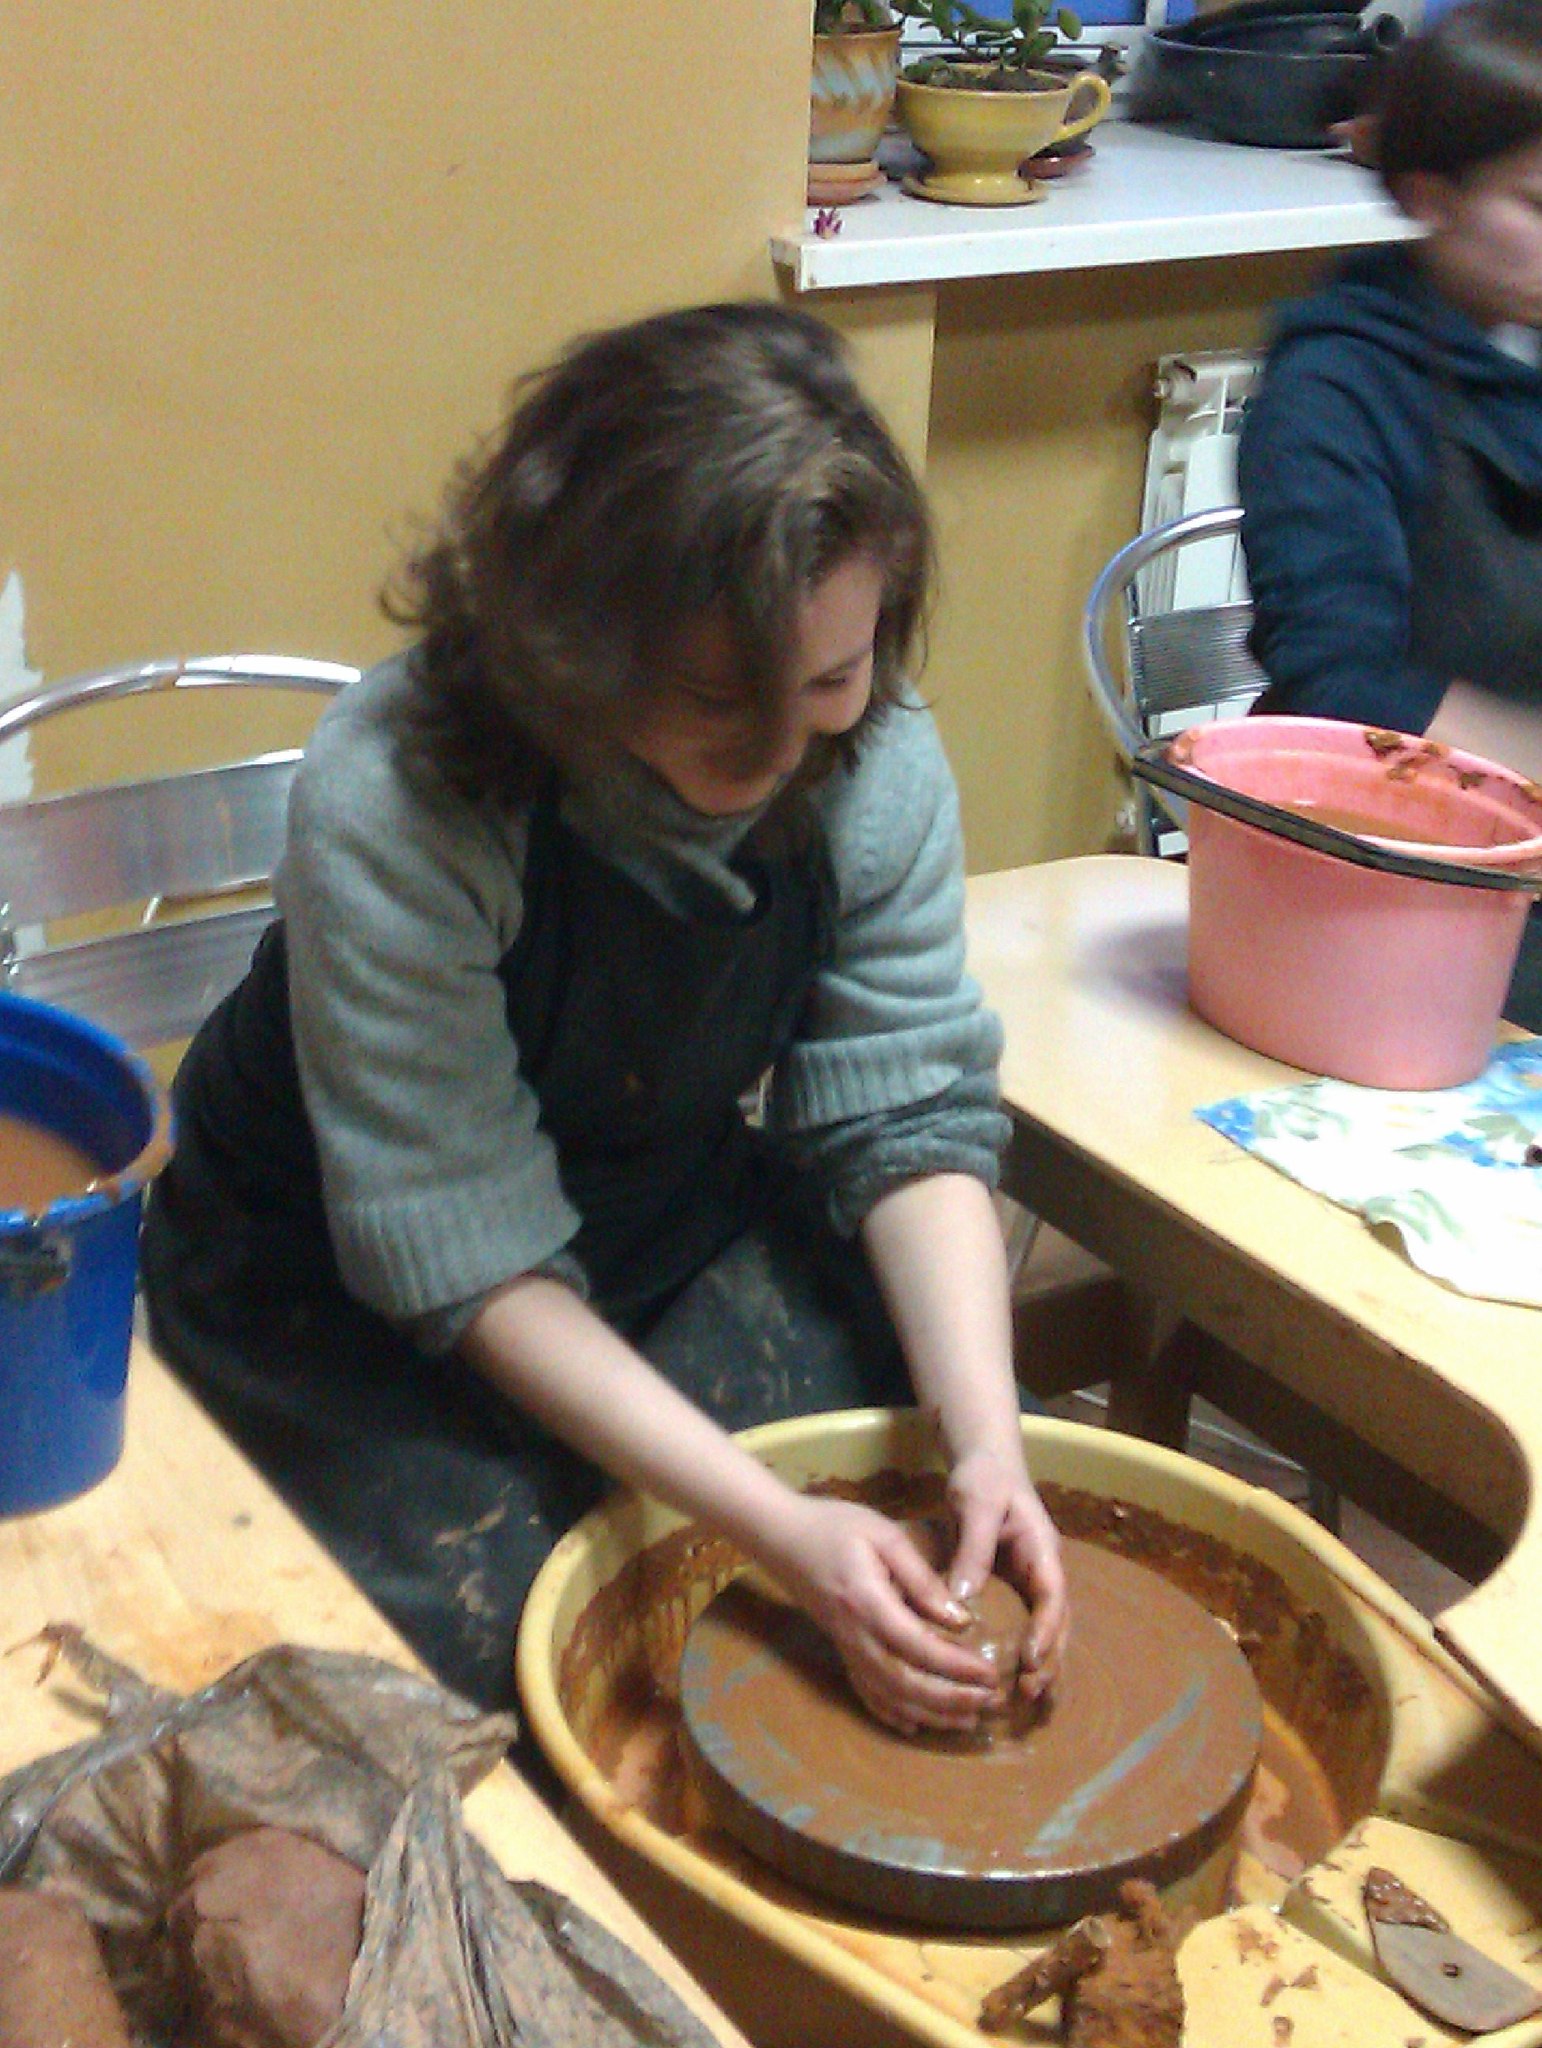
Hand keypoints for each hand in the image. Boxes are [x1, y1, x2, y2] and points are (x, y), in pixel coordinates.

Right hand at [762, 1493, 1004, 1735]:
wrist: (781, 1536)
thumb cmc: (834, 1525)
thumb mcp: (884, 1535)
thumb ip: (921, 1578)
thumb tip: (960, 1619)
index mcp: (868, 1603)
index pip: (918, 1647)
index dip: (956, 1667)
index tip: (990, 1674)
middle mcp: (854, 1635)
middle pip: (904, 1683)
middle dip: (950, 1700)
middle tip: (989, 1703)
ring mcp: (844, 1647)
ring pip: (888, 1695)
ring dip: (929, 1713)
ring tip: (967, 1720)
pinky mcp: (839, 1649)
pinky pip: (865, 1692)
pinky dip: (891, 1713)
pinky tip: (916, 1725)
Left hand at [944, 1448, 1068, 1705]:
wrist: (985, 1461)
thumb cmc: (982, 1478)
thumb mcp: (974, 1504)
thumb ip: (972, 1549)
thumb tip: (963, 1599)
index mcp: (1041, 1549)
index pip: (1052, 1596)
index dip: (1045, 1630)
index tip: (1029, 1659)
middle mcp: (1044, 1570)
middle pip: (1057, 1622)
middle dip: (1048, 1659)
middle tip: (1028, 1693)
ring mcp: (1033, 1581)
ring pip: (1048, 1630)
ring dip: (1043, 1665)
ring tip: (1029, 1703)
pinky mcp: (1016, 1589)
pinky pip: (1027, 1626)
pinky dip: (1028, 1656)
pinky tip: (1016, 1684)